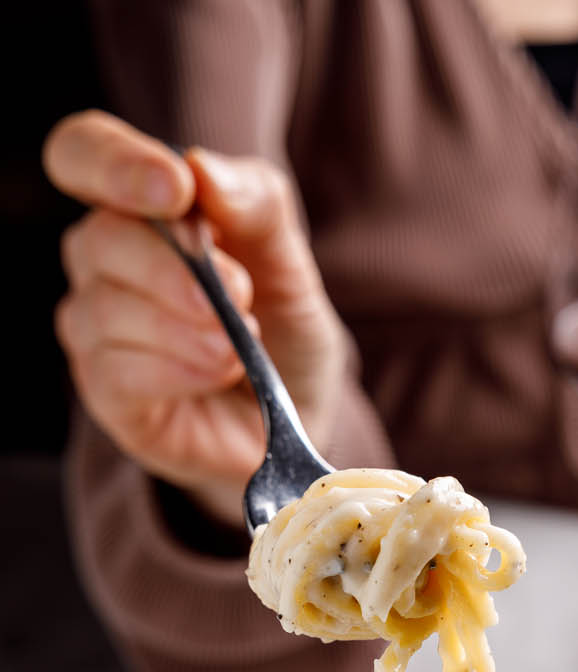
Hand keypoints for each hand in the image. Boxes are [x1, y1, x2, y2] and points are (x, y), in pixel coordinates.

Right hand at [43, 110, 346, 524]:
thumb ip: (258, 205)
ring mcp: (96, 329)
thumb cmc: (284, 330)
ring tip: (239, 349)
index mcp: (140, 207)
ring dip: (186, 328)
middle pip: (100, 236)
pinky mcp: (107, 393)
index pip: (83, 153)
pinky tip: (218, 373)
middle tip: (241, 296)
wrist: (298, 417)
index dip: (115, 163)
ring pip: (106, 307)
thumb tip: (201, 167)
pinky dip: (178, 370)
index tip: (178, 191)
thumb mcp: (292, 263)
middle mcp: (103, 261)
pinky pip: (117, 370)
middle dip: (177, 268)